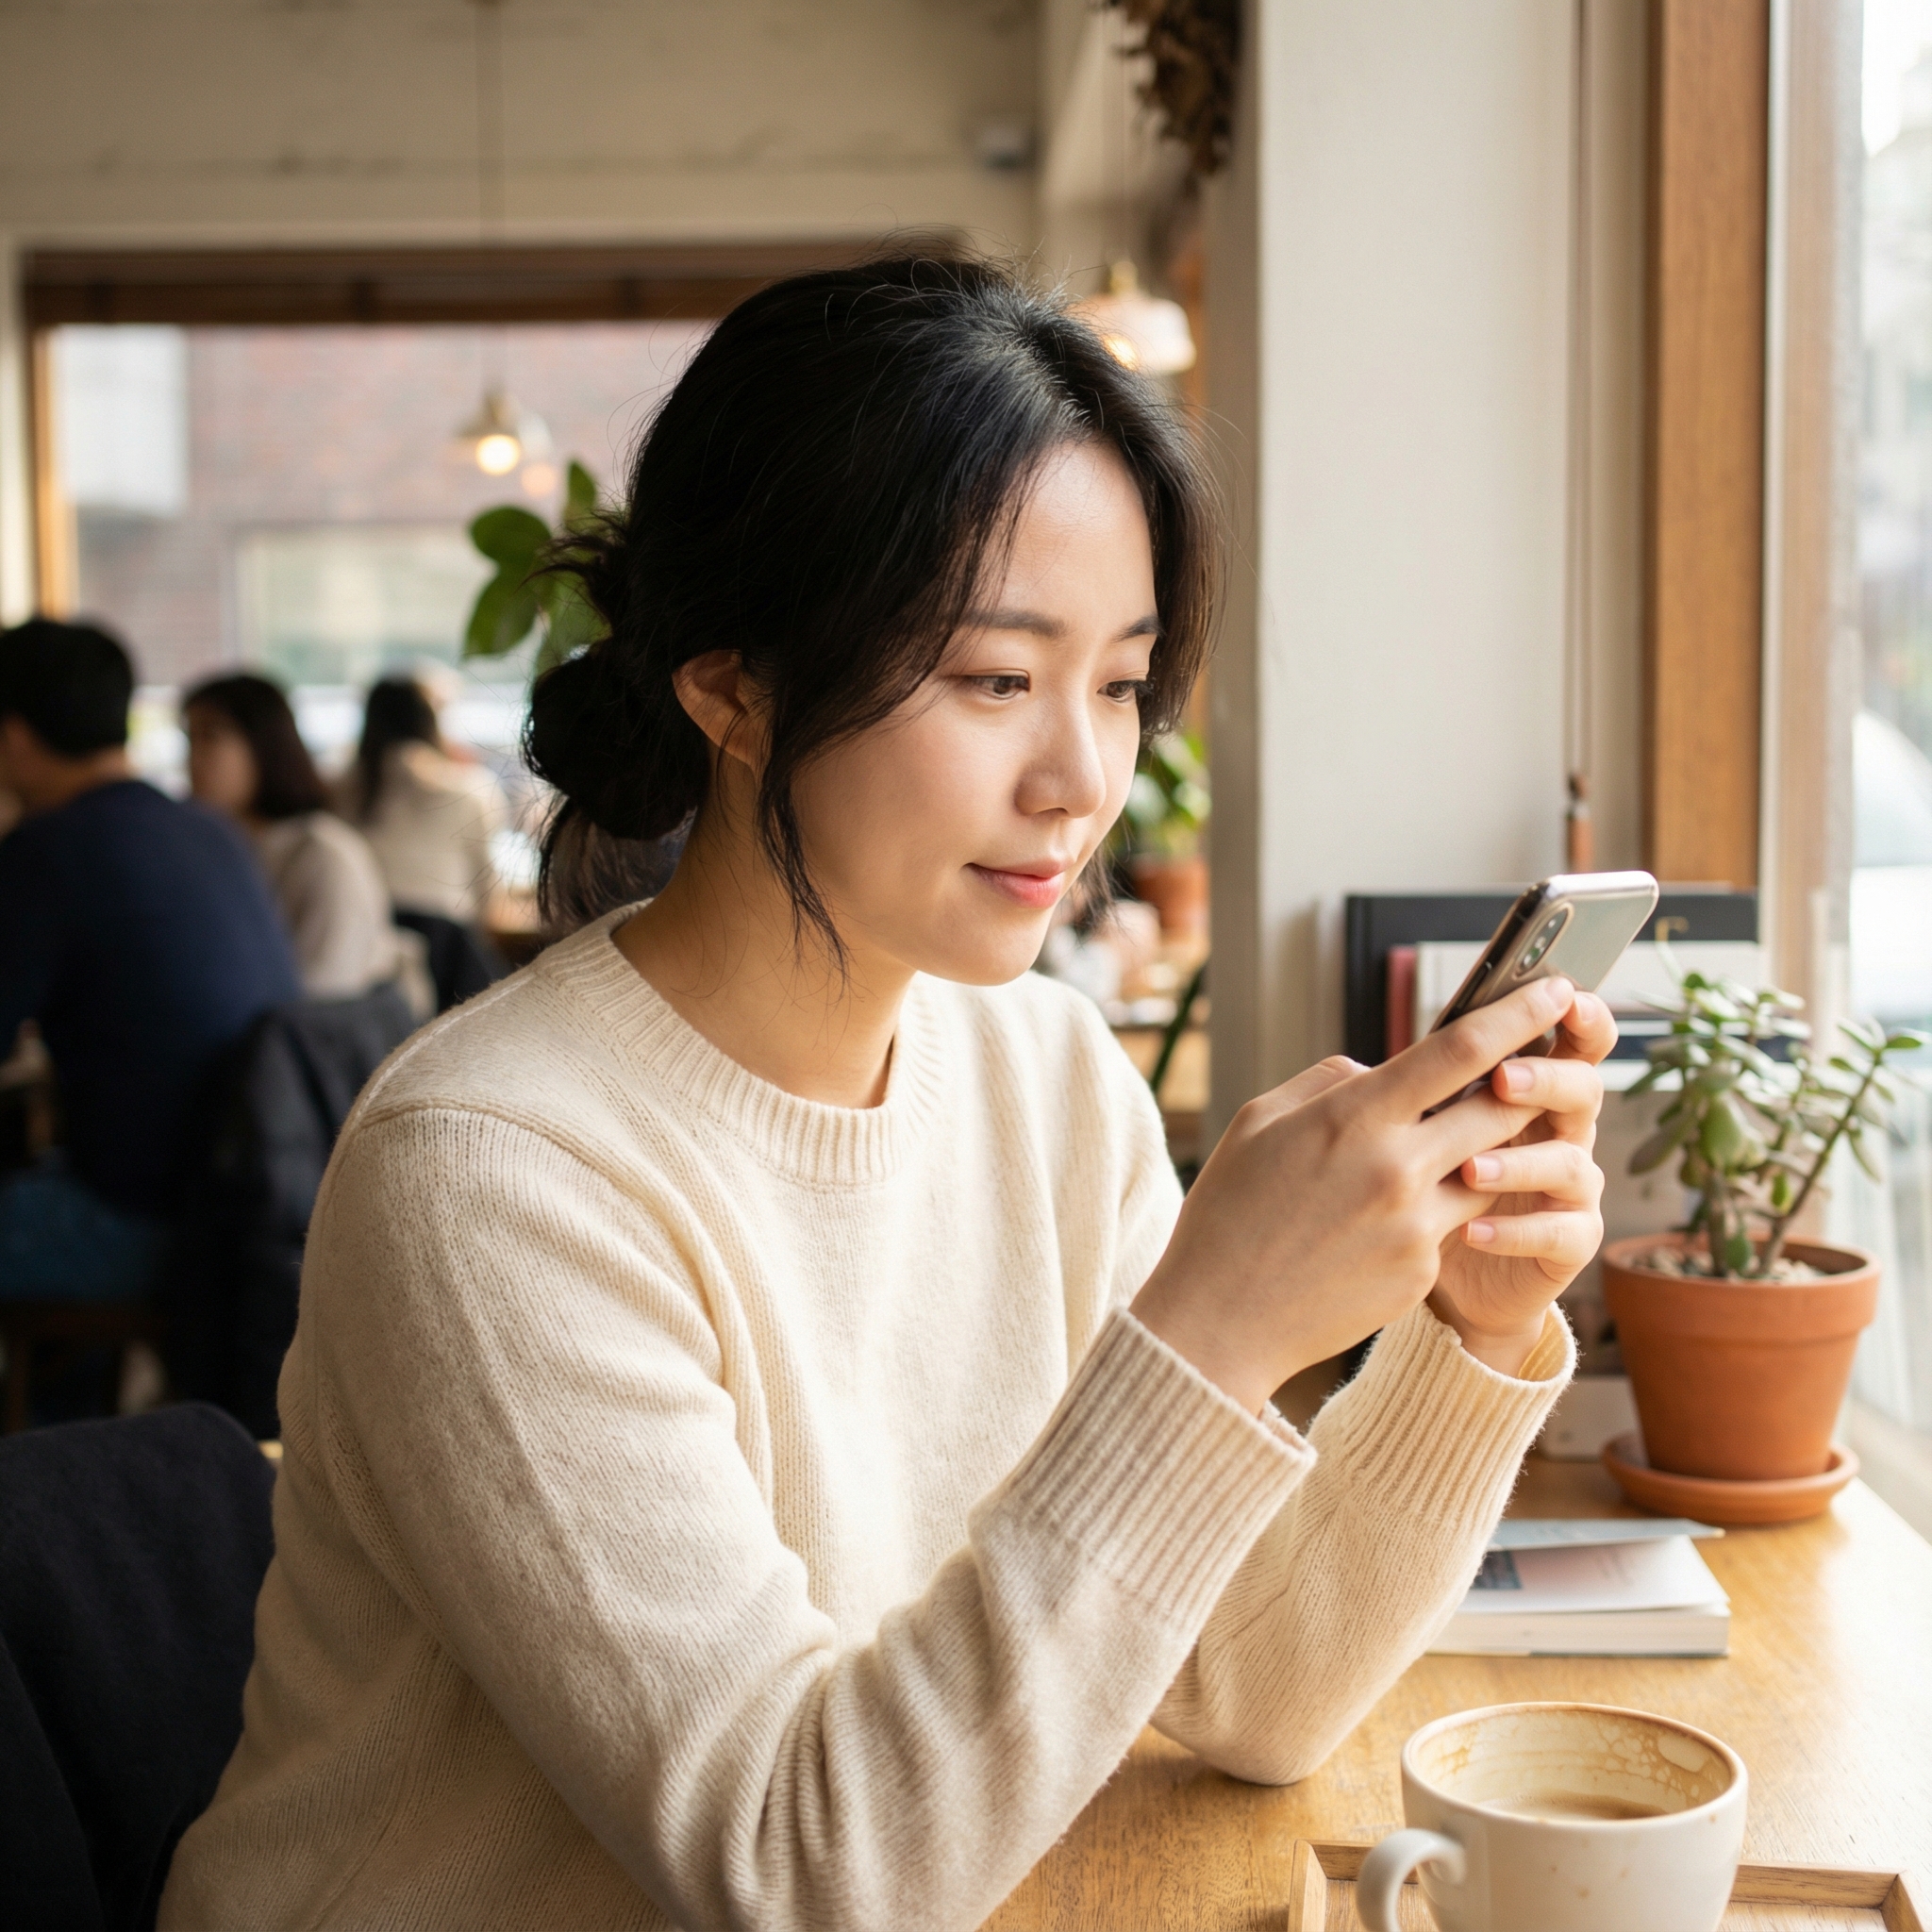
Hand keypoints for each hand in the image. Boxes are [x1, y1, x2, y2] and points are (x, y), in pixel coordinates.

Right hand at [1131, 976, 1582, 1412]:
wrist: (1219, 1320)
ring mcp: (1416, 1226)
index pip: (1459, 1051)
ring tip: (1449, 1147)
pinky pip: (1451, 1222)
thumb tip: (1383, 1073)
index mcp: (1354, 1119)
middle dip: (1526, 1082)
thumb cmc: (1229, 1212)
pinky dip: (1434, 1208)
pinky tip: (1380, 1222)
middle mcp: (1397, 1169)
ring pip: (1489, 1169)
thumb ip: (1330, 1083)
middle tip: (1538, 1064)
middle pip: (1499, 1108)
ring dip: (1485, 1151)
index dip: (1515, 1015)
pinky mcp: (1422, 1271)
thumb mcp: (1259, 1121)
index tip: (1553, 989)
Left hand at [1426, 990, 1611, 1374]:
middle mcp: (1558, 1131)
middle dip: (1547, 1078)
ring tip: (1469, 1168)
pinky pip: (1561, 1232)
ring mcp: (1568, 1188)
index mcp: (1526, 1091)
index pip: (1564, 1042)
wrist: (1436, 1270)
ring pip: (1571, 1162)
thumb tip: (1359, 1069)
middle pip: (1582, 1089)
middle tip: (1502, 1078)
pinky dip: (1517, 1230)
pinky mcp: (1567, 1243)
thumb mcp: (1410, 1131)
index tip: (1562, 994)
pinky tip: (1471, 1230)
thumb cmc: (1421, 1185)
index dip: (1576, 1016)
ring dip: (1521, 1161)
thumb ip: (1406, 1094)